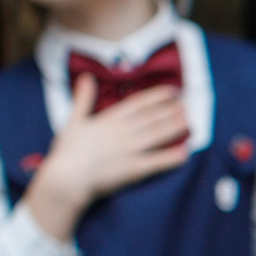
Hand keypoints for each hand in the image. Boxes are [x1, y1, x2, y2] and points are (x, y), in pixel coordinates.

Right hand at [21, 76, 190, 241]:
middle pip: (153, 118)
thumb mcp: (73, 121)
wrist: (65, 178)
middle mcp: (123, 132)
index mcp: (109, 120)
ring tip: (190, 123)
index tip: (173, 91)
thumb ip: (83, 99)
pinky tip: (185, 153)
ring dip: (175, 128)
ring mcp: (129, 150)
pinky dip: (172, 157)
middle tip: (188, 106)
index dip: (158, 96)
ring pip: (158, 135)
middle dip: (172, 111)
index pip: (138, 103)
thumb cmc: (66, 151)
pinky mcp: (133, 169)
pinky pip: (157, 162)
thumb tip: (85, 77)